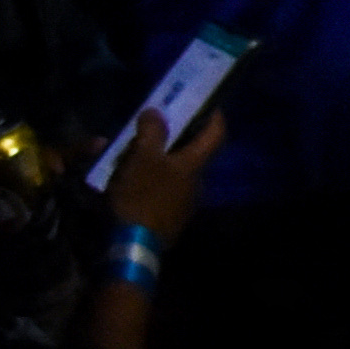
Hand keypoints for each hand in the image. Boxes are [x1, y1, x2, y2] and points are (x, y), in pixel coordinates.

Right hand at [101, 93, 230, 238]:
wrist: (133, 245)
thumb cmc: (142, 195)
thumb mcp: (143, 158)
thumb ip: (152, 132)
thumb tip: (157, 111)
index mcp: (195, 165)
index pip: (216, 135)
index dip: (215, 117)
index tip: (209, 103)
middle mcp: (197, 183)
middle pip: (194, 152)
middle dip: (180, 136)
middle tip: (160, 123)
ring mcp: (184, 202)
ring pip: (177, 171)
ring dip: (163, 158)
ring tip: (139, 148)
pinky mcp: (169, 217)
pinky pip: (165, 188)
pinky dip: (154, 177)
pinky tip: (133, 175)